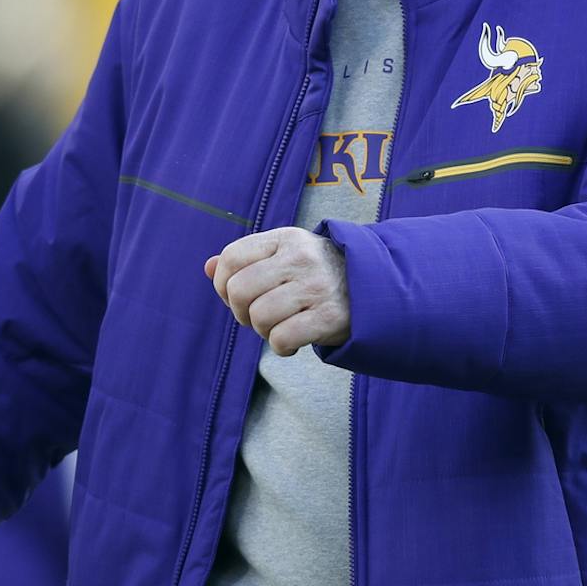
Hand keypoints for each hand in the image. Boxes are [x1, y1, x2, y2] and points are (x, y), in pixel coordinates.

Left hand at [206, 227, 350, 354]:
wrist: (377, 289)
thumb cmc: (318, 274)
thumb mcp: (286, 255)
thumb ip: (247, 260)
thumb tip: (208, 268)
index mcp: (286, 238)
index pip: (231, 258)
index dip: (223, 284)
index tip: (236, 297)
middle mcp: (301, 258)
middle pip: (239, 290)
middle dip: (241, 312)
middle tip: (259, 317)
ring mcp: (317, 286)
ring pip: (259, 317)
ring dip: (263, 331)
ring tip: (280, 327)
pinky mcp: (330, 317)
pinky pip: (282, 338)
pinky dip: (281, 347)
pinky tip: (294, 341)